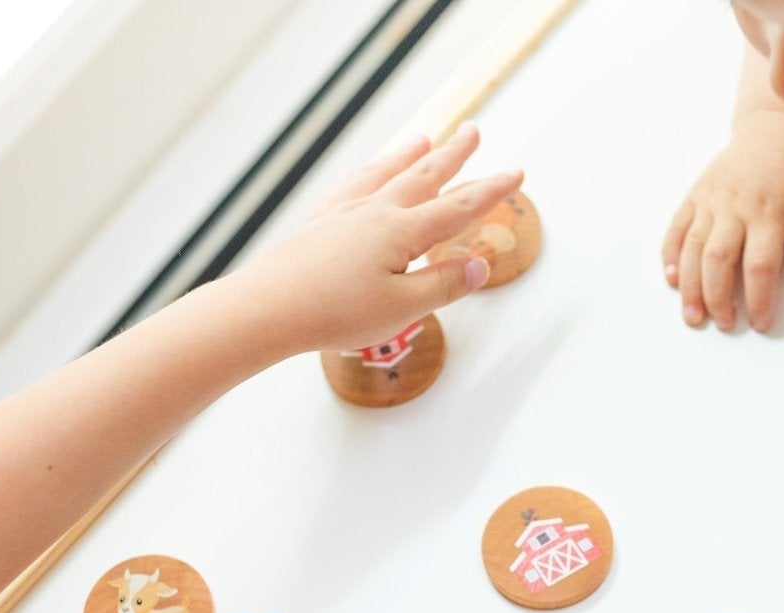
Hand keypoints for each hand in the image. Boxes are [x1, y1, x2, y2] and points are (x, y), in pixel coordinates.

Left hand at [233, 125, 523, 354]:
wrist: (268, 307)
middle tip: (473, 131)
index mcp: (401, 232)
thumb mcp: (403, 307)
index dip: (490, 191)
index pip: (458, 208)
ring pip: (385, 174)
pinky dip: (364, 175)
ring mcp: (343, 213)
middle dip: (453, 155)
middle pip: (423, 176)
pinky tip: (363, 174)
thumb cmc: (333, 312)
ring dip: (409, 155)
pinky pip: (348, 187)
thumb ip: (442, 284)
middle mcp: (374, 212)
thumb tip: (478, 266)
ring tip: (425, 138)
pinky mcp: (318, 224)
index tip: (514, 174)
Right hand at [662, 110, 783, 332]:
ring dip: (690, 286)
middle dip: (718, 298)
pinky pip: (676, 228)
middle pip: (718, 260)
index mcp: (770, 213)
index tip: (761, 323)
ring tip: (693, 315)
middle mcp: (736, 207)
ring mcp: (711, 200)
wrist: (773, 128)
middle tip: (724, 323)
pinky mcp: (695, 195)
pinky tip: (672, 279)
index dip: (759, 299)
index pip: (760, 265)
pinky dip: (670, 255)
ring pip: (692, 248)